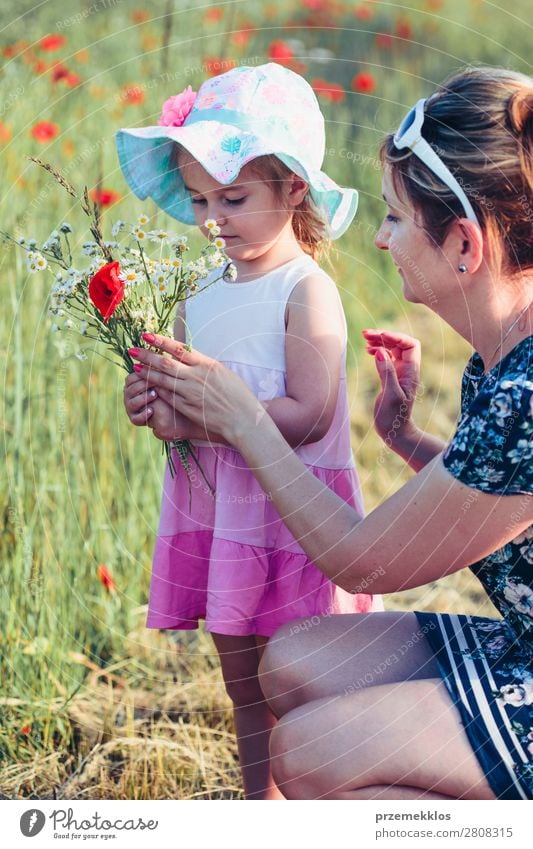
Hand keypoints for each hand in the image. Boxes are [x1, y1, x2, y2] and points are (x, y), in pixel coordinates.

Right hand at [123, 372, 196, 440]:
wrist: (176, 413)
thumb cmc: (170, 391)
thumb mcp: (166, 379)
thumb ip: (160, 369)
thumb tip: (162, 350)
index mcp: (134, 383)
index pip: (132, 376)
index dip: (142, 373)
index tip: (155, 370)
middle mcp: (130, 395)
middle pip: (130, 388)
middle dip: (142, 385)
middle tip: (155, 382)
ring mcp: (131, 408)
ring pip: (131, 403)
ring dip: (143, 398)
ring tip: (155, 394)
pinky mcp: (136, 420)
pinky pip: (135, 418)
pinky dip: (143, 414)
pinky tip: (152, 410)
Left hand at [128, 334, 262, 444]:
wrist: (243, 418)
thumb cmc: (238, 396)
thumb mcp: (223, 373)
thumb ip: (205, 365)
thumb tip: (192, 358)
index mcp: (206, 364)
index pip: (178, 348)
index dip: (160, 341)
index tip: (147, 335)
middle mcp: (196, 376)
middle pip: (165, 362)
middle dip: (147, 355)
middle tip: (132, 350)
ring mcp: (190, 392)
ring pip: (163, 379)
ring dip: (147, 372)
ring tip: (135, 367)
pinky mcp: (186, 407)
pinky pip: (167, 395)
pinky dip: (156, 389)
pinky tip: (148, 386)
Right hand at [362, 329, 420, 444]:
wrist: (394, 433)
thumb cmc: (394, 418)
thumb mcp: (390, 395)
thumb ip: (387, 373)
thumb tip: (381, 352)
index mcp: (411, 372)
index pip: (410, 344)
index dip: (396, 337)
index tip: (380, 336)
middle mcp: (407, 370)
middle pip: (399, 344)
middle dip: (384, 336)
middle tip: (366, 334)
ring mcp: (399, 373)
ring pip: (392, 350)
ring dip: (380, 342)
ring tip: (365, 339)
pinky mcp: (390, 378)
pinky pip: (386, 359)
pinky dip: (378, 352)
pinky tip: (368, 351)